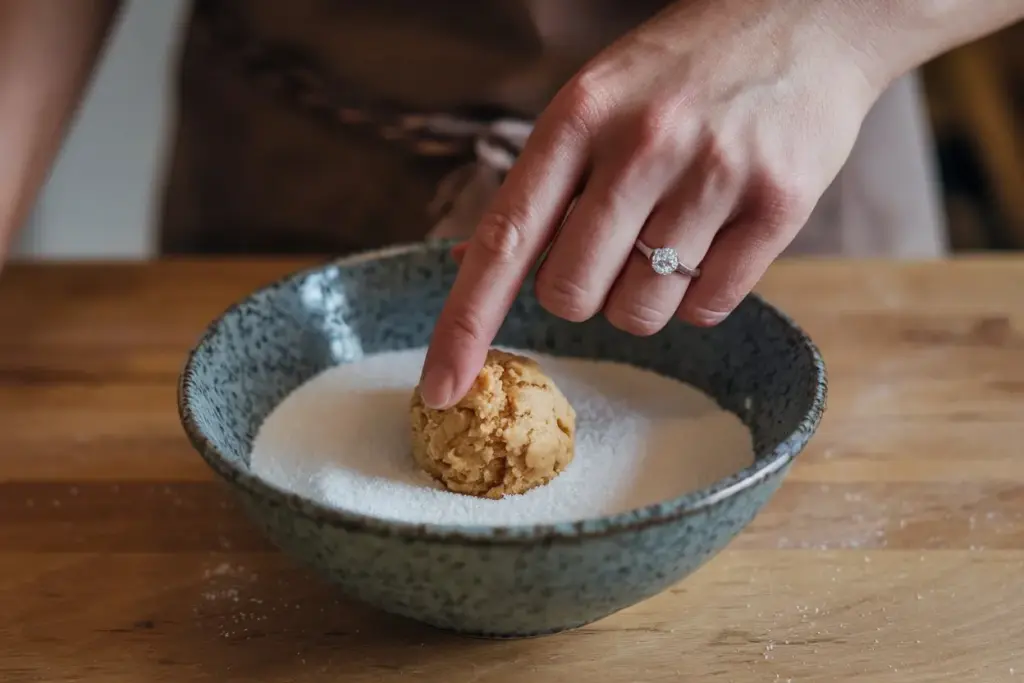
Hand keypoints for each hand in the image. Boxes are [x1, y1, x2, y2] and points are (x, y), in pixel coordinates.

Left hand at [420, 0, 882, 408]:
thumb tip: (472, 263)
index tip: (441, 388)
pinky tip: (714, 241)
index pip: (505, 239)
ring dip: (642, 299)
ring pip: (640, 313)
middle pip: (570, 294)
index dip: (465, 324)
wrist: (807, 19)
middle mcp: (642, 144)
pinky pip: (710, 308)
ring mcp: (714, 173)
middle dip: (581, 291)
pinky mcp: (778, 204)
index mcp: (578, 117)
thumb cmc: (681, 72)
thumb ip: (540, 187)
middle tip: (614, 245)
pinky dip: (701, 296)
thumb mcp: (595, 102)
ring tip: (668, 237)